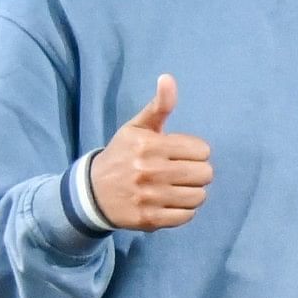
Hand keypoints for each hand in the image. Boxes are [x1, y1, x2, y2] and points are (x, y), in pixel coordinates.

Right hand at [88, 76, 211, 230]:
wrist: (92, 192)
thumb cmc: (122, 155)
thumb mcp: (136, 128)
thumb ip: (158, 106)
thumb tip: (168, 78)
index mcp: (149, 145)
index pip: (202, 150)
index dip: (195, 152)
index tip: (180, 154)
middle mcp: (149, 170)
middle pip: (205, 174)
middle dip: (197, 172)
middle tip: (180, 172)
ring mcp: (149, 196)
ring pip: (199, 196)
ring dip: (191, 193)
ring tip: (174, 187)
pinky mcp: (149, 219)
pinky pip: (187, 216)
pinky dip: (182, 211)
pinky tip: (168, 202)